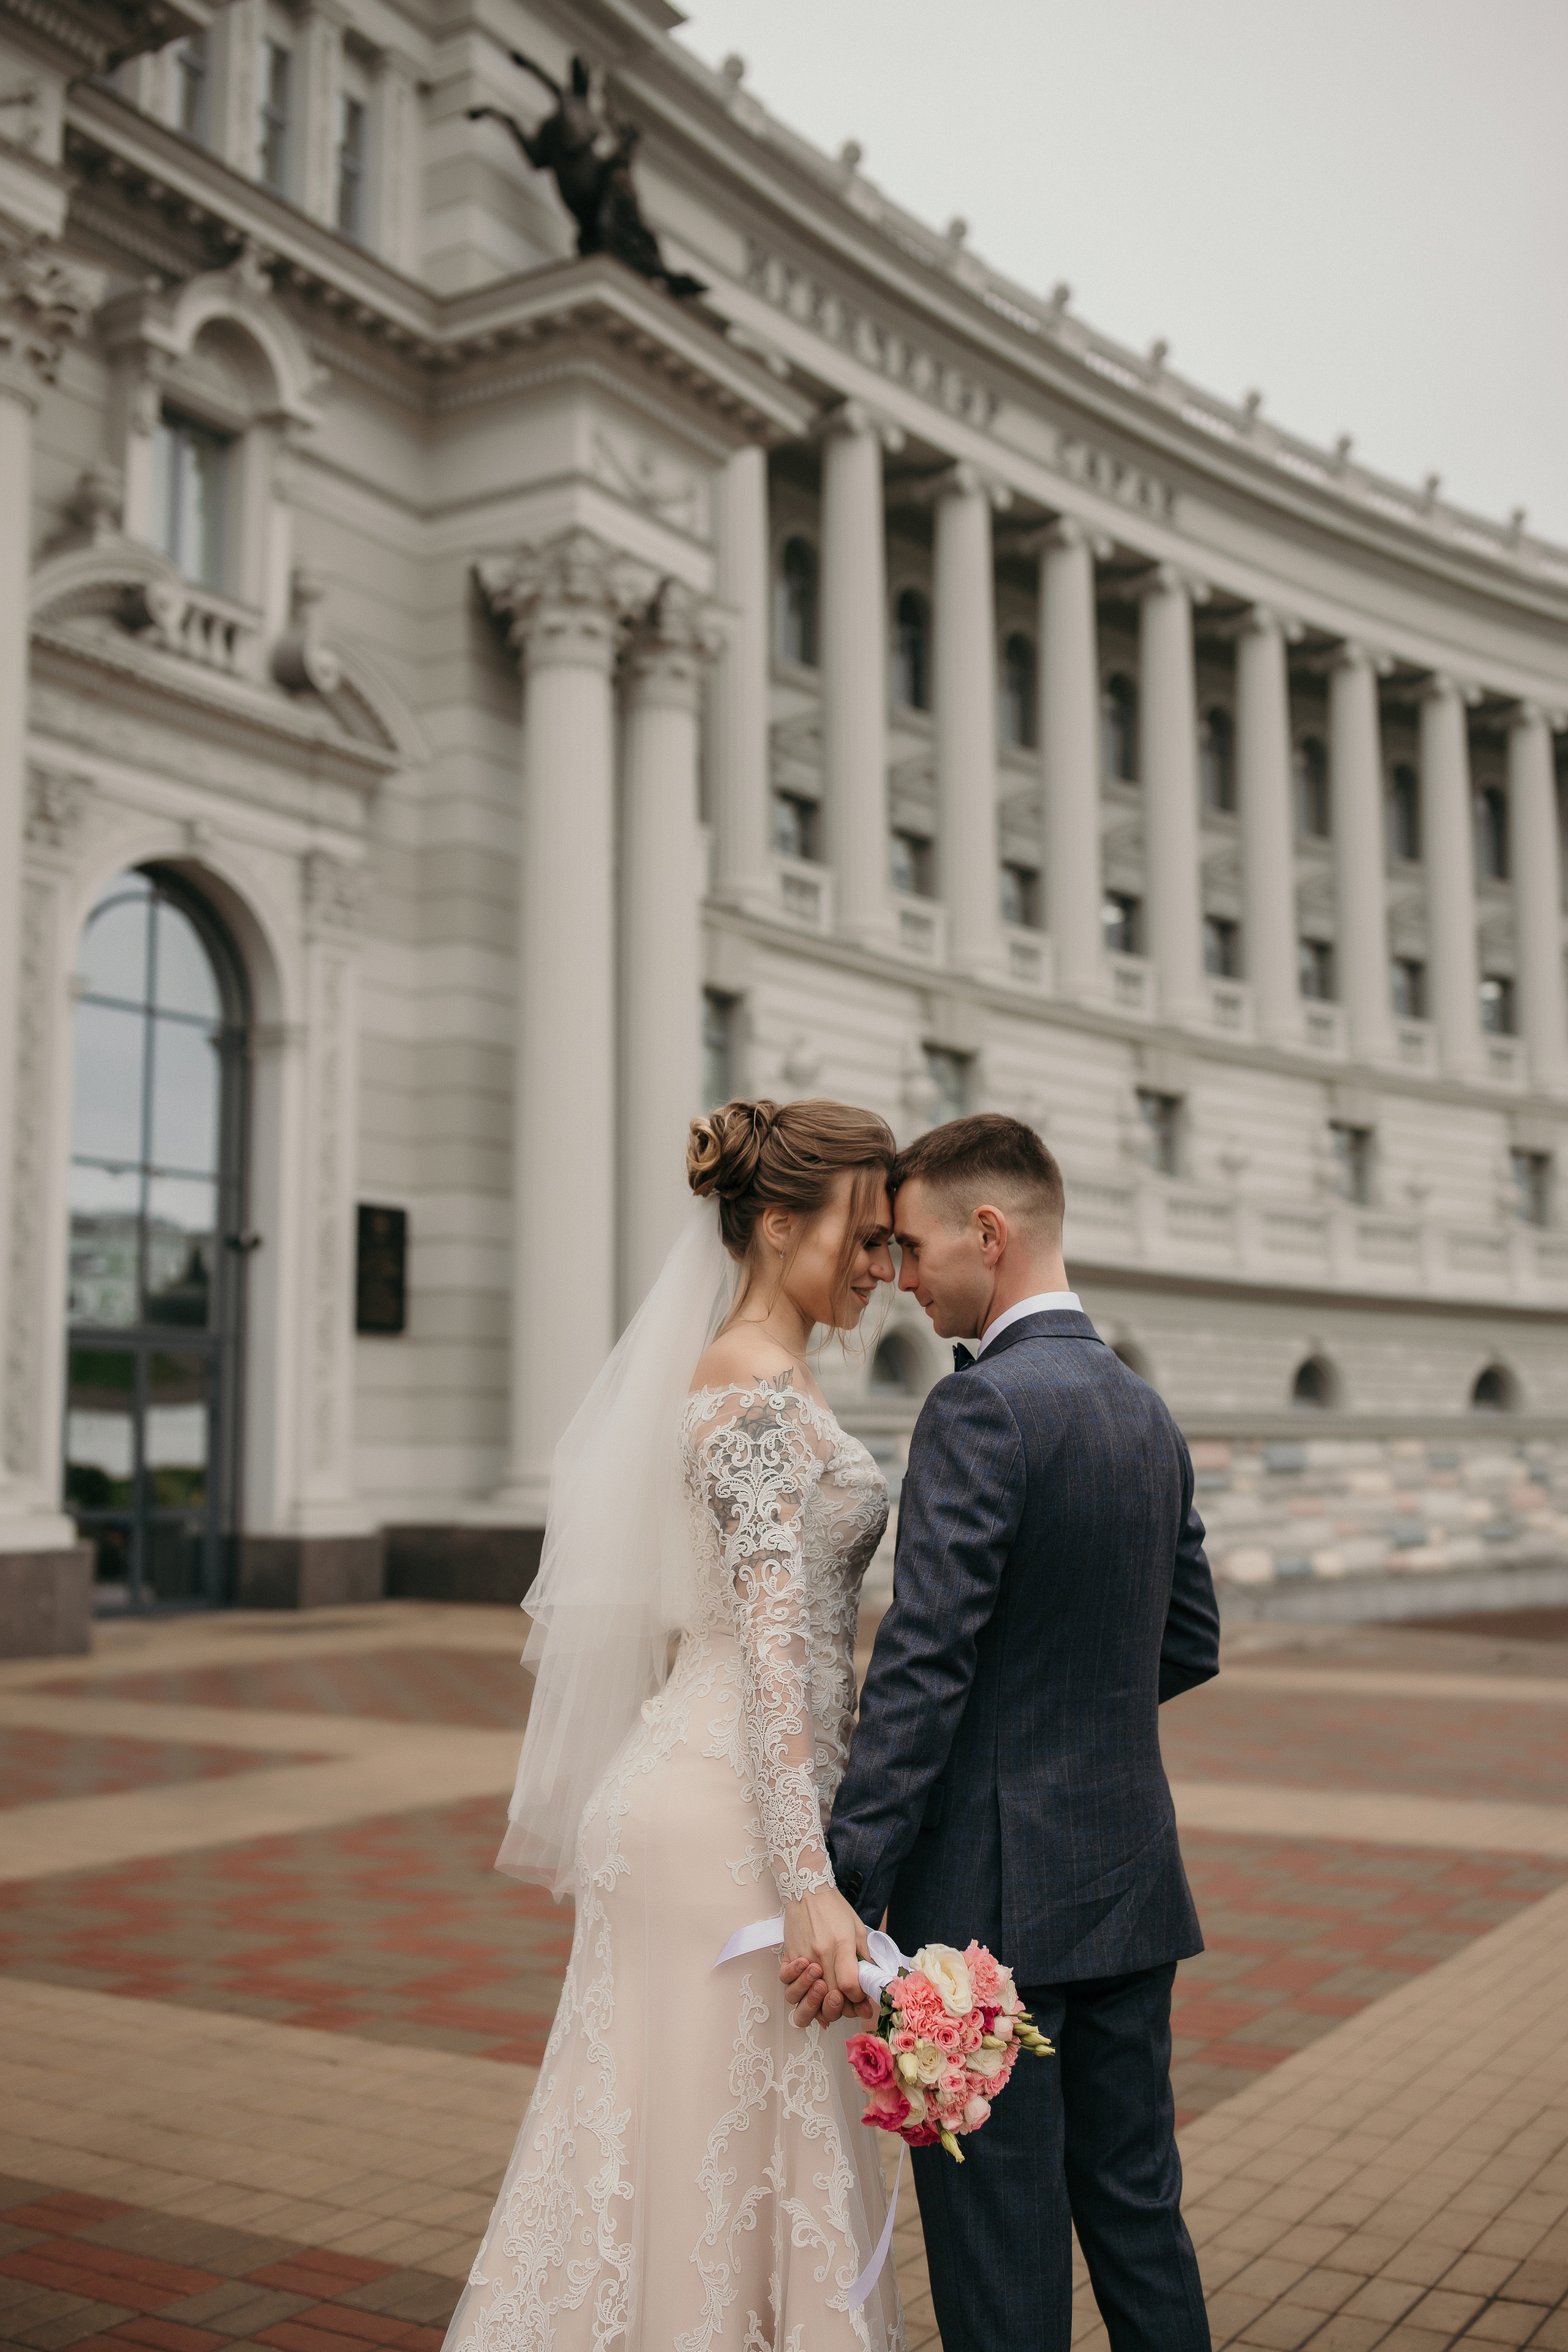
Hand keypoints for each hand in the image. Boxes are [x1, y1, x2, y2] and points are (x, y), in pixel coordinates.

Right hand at [781, 1886, 872, 2027]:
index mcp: (841, 1945)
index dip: (858, 1999)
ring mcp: (802, 1957)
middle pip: (829, 1997)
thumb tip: (869, 1982)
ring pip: (804, 1997)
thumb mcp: (858, 1930)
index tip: (861, 1996)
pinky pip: (787, 1983)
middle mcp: (820, 1954)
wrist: (808, 1890)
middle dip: (842, 2008)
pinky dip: (798, 1992)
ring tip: (828, 1997)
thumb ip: (863, 1958)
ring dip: (817, 2005)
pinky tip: (810, 1990)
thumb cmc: (835, 1909)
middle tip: (848, 2003)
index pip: (850, 1986)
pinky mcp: (789, 1956)